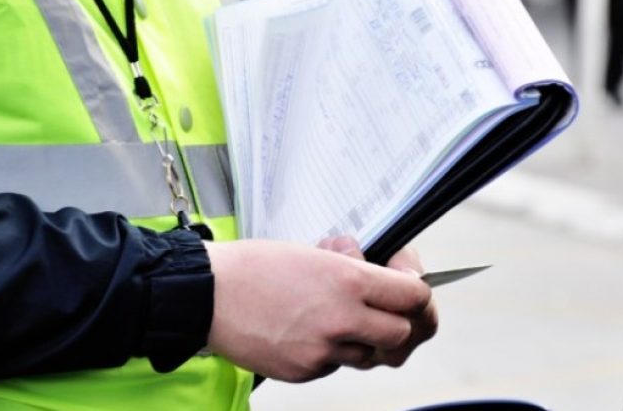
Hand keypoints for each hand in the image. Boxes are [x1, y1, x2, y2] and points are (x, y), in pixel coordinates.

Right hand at [204, 239, 432, 381]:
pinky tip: (311, 329)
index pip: (415, 294)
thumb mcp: (313, 251)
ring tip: (340, 314)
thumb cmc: (254, 266)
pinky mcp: (304, 371)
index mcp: (348, 280)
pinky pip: (335, 364)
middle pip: (402, 334)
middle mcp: (342, 319)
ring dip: (366, 337)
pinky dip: (333, 350)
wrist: (206, 295)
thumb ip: (352, 264)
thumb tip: (375, 268)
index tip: (405, 278)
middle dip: (398, 319)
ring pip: (370, 355)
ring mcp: (323, 351)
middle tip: (385, 305)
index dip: (416, 286)